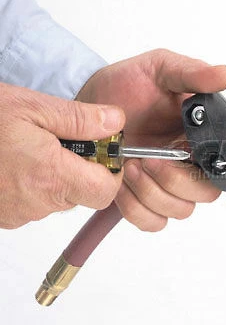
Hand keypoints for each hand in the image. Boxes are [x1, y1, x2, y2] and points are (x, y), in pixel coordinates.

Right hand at [0, 82, 124, 228]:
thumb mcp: (32, 107)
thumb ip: (80, 119)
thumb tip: (116, 122)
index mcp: (51, 176)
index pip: (106, 192)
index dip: (112, 172)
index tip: (104, 152)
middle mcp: (37, 203)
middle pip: (83, 194)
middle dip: (83, 168)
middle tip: (64, 140)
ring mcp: (17, 214)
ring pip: (58, 198)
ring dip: (56, 175)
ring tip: (33, 147)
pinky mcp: (3, 217)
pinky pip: (34, 203)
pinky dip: (34, 184)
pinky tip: (16, 161)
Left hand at [77, 49, 225, 231]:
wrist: (90, 102)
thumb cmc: (129, 85)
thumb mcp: (161, 69)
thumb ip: (193, 73)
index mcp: (209, 136)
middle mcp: (195, 164)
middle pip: (208, 193)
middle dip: (178, 180)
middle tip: (150, 158)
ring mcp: (170, 185)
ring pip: (181, 210)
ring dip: (154, 191)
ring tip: (130, 165)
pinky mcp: (145, 200)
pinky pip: (152, 222)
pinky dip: (137, 207)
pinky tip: (123, 183)